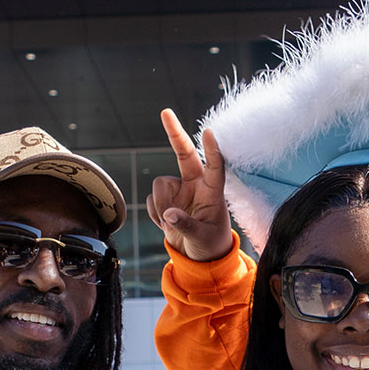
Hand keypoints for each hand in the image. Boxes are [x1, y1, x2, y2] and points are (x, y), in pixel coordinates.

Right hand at [147, 109, 234, 262]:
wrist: (198, 257)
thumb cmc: (210, 245)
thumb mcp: (202, 238)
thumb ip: (187, 226)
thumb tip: (170, 215)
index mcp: (213, 192)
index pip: (215, 167)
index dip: (212, 150)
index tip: (209, 132)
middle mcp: (196, 185)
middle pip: (184, 154)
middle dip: (175, 133)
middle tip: (166, 112)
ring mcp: (179, 191)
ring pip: (160, 185)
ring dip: (161, 206)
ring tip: (172, 226)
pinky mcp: (165, 199)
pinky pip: (152, 200)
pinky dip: (156, 215)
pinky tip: (168, 226)